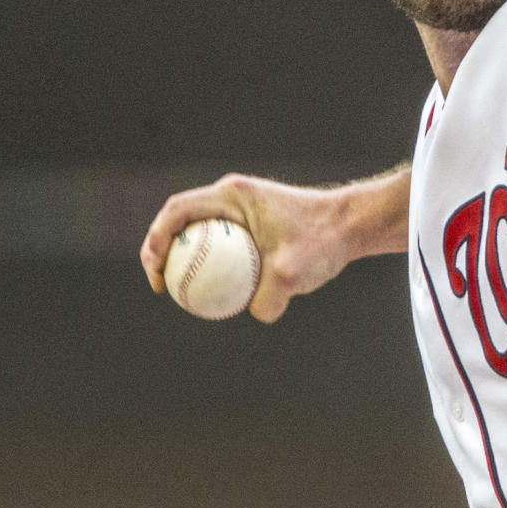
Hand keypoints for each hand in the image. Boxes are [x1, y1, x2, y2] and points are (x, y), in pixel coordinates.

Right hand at [141, 174, 349, 322]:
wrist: (351, 225)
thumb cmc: (324, 240)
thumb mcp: (295, 273)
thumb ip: (269, 297)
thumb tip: (254, 313)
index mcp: (234, 194)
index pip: (177, 211)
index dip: (156, 239)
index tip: (158, 274)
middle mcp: (233, 197)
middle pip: (180, 221)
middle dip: (160, 250)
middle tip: (161, 286)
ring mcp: (241, 210)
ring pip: (199, 234)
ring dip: (184, 258)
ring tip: (181, 293)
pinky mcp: (251, 225)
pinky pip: (220, 245)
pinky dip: (210, 266)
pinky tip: (215, 295)